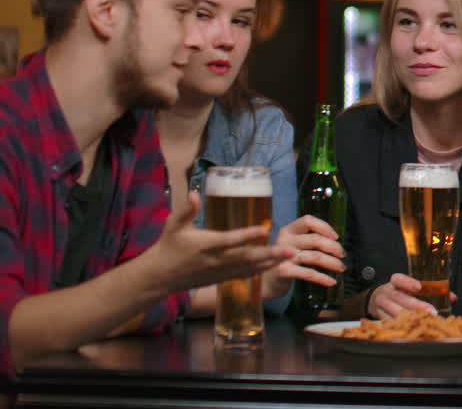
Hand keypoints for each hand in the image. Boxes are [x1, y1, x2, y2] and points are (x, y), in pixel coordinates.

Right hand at [148, 192, 293, 295]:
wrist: (160, 277)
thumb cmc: (169, 246)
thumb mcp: (173, 226)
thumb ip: (185, 210)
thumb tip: (193, 193)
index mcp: (206, 245)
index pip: (229, 240)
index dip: (246, 236)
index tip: (263, 230)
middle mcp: (217, 260)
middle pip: (247, 257)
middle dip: (270, 254)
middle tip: (290, 250)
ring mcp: (221, 271)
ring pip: (250, 268)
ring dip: (272, 262)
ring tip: (292, 256)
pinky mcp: (223, 278)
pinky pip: (245, 275)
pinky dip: (262, 270)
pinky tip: (277, 266)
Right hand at [261, 215, 345, 300]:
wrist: (265, 282)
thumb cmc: (284, 261)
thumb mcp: (293, 245)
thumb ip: (309, 240)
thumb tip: (335, 242)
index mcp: (288, 230)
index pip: (308, 220)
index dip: (324, 226)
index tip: (336, 236)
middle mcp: (284, 240)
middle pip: (315, 239)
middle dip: (334, 247)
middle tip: (342, 255)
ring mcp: (283, 256)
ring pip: (315, 256)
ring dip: (332, 262)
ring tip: (340, 268)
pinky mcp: (283, 271)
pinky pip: (308, 273)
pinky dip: (323, 278)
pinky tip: (331, 281)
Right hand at [366, 274, 456, 319]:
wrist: (377, 300)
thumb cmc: (400, 292)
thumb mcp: (412, 287)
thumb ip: (432, 290)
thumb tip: (452, 297)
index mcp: (395, 281)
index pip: (400, 279)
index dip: (409, 282)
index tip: (419, 287)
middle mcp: (387, 292)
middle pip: (400, 298)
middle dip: (416, 306)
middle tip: (431, 312)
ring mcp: (381, 305)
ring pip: (394, 311)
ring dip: (409, 317)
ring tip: (423, 322)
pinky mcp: (379, 316)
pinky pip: (389, 322)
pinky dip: (400, 325)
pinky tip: (411, 329)